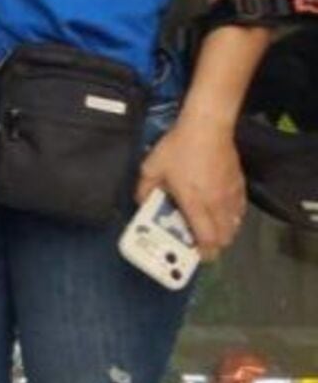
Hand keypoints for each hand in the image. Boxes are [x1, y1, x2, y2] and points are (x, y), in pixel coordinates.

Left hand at [135, 111, 246, 259]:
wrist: (207, 127)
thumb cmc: (177, 148)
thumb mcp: (151, 167)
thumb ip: (144, 189)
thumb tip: (142, 203)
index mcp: (195, 203)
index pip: (207, 239)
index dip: (203, 252)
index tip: (195, 255)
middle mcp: (216, 204)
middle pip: (224, 238)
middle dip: (213, 246)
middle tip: (199, 241)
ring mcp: (231, 196)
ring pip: (234, 226)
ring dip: (223, 232)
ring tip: (208, 227)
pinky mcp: (240, 186)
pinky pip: (239, 211)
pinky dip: (231, 218)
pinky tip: (219, 210)